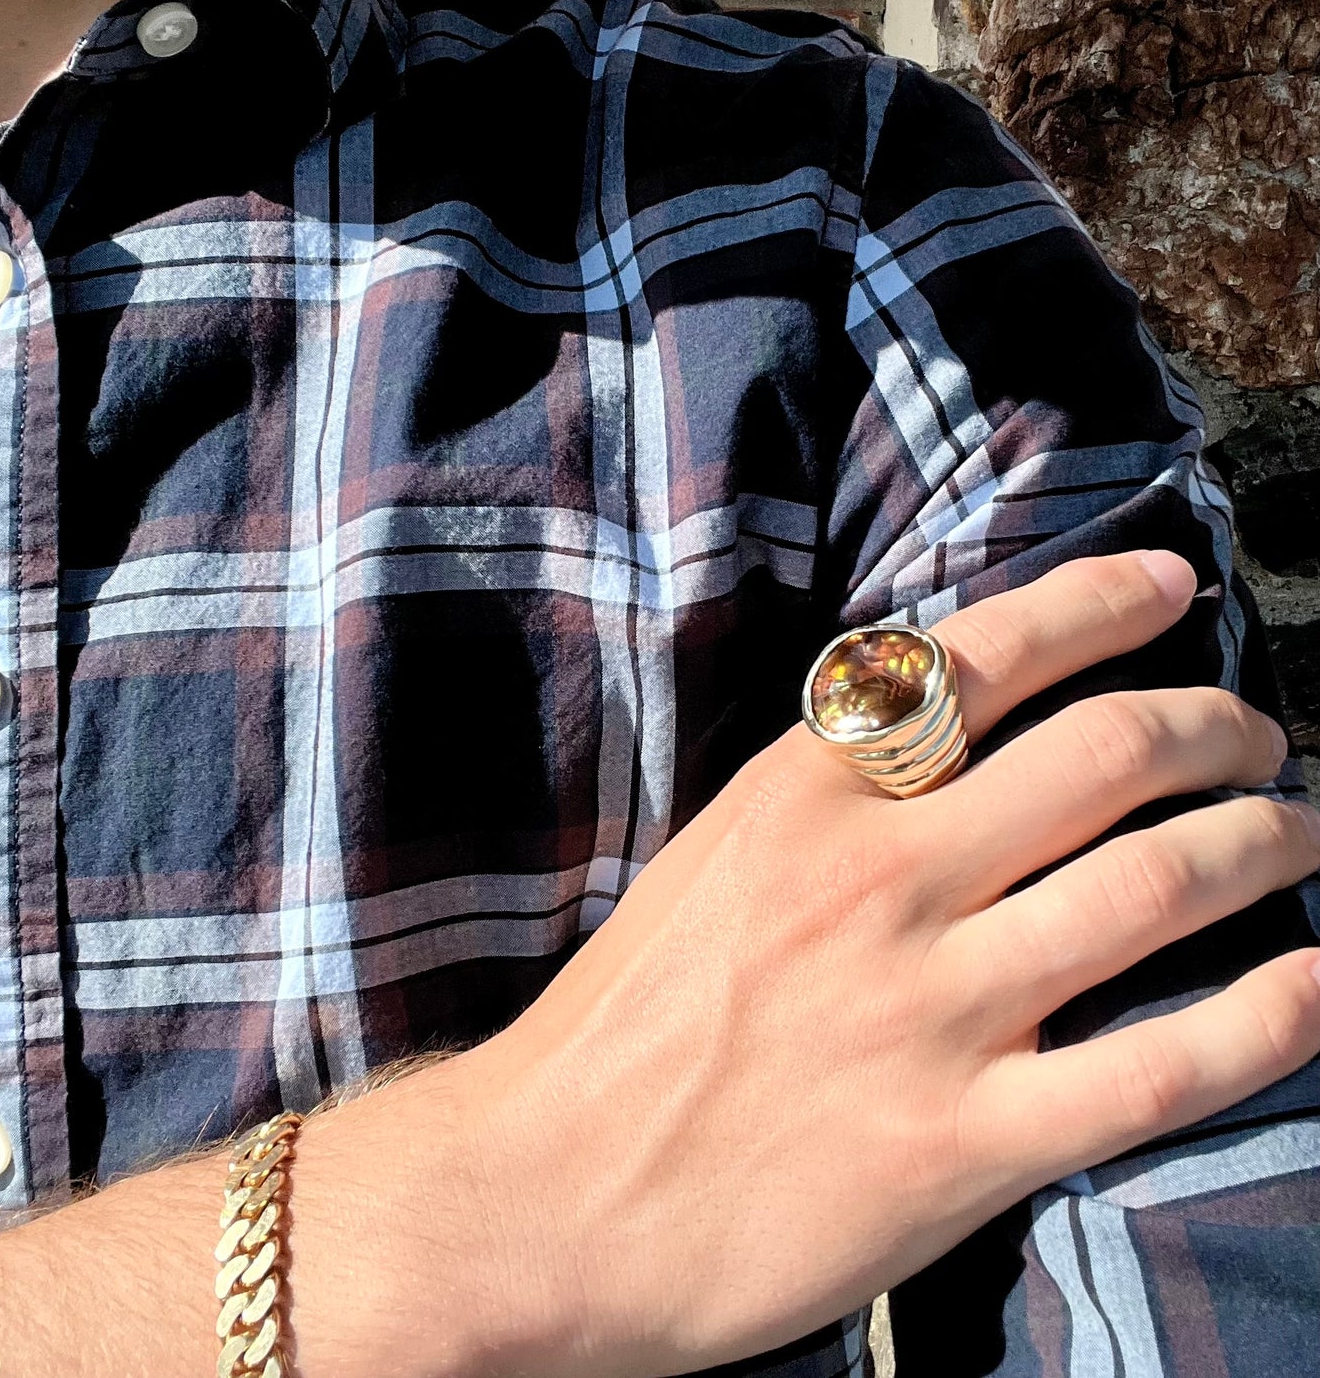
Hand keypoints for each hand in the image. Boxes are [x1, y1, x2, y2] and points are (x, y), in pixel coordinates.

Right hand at [450, 551, 1319, 1376]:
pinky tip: (1312, 986)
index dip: (1104, 603)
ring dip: (1267, 843)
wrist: (542, 1198)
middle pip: (1109, 754)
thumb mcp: (707, 862)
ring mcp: (927, 1010)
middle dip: (1217, 726)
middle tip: (1255, 737)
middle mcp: (876, 879)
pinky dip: (1272, 1017)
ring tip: (1293, 834)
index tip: (1173, 588)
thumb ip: (823, 798)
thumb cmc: (620, 1028)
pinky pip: (1168, 1066)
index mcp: (802, 797)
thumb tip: (941, 736)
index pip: (984, 656)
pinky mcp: (963, 1147)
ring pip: (1161, 883)